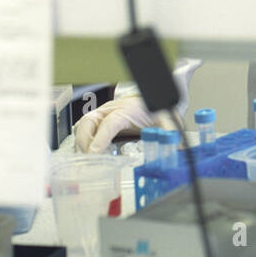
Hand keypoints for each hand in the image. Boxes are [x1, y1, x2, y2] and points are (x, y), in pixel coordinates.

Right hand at [73, 58, 199, 152]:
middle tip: (87, 161)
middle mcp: (110, 110)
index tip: (94, 154)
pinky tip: (84, 153)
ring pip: (82, 124)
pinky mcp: (98, 118)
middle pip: (88, 122)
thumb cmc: (155, 108)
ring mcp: (102, 113)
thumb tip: (175, 146)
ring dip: (80, 142)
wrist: (152, 95)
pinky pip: (83, 127)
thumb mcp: (165, 119)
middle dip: (84, 142)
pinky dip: (80, 140)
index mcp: (126, 110)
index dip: (100, 139)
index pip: (109, 124)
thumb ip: (169, 132)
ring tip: (84, 160)